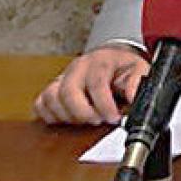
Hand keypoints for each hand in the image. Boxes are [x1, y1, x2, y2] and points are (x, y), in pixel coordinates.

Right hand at [33, 45, 149, 125]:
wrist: (111, 59)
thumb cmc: (123, 67)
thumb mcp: (139, 69)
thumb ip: (139, 81)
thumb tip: (134, 97)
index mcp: (99, 61)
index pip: (96, 83)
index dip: (104, 105)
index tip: (113, 118)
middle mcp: (77, 68)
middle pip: (68, 91)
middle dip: (83, 113)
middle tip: (97, 120)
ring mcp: (62, 77)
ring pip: (51, 98)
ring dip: (67, 115)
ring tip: (85, 119)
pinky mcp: (53, 88)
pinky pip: (41, 103)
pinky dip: (50, 115)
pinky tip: (68, 118)